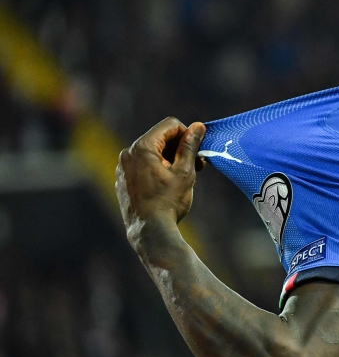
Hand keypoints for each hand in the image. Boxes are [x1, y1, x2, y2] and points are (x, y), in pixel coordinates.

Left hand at [116, 117, 204, 248]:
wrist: (149, 231)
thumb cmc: (168, 201)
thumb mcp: (185, 172)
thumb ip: (190, 146)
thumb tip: (197, 126)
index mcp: (142, 147)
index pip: (169, 125)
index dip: (187, 134)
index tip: (198, 151)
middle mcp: (128, 154)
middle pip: (160, 138)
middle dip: (180, 148)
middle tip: (198, 166)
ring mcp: (123, 168)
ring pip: (151, 153)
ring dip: (170, 159)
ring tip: (184, 177)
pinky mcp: (123, 180)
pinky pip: (142, 166)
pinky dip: (157, 169)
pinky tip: (168, 186)